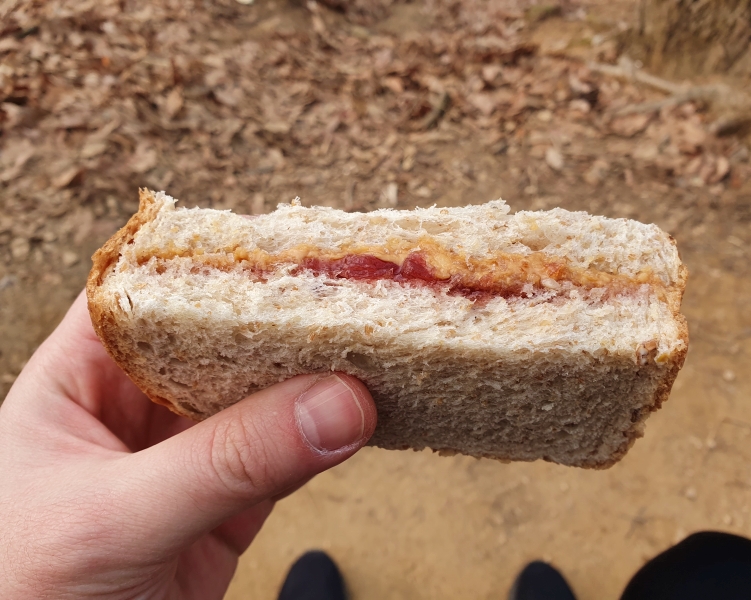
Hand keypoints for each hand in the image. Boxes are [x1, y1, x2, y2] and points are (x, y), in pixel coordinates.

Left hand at [0, 291, 376, 598]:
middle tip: (355, 298)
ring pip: (263, 398)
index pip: (150, 293)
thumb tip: (336, 404)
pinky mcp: (228, 504)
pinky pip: (286, 458)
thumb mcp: (113, 517)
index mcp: (81, 377)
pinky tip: (365, 416)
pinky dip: (327, 439)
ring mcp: (188, 456)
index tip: (290, 247)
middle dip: (283, 321)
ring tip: (376, 350)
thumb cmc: (21, 592)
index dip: (215, 262)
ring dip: (316, 381)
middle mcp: (138, 405)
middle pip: (222, 338)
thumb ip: (225, 462)